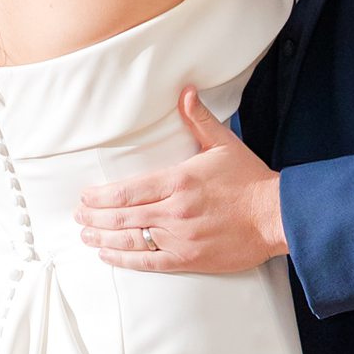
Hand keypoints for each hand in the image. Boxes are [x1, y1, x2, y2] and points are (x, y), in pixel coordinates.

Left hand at [77, 89, 285, 274]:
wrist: (275, 216)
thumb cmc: (250, 180)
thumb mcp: (223, 144)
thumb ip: (198, 119)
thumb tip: (185, 91)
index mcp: (179, 181)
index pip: (128, 190)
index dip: (101, 196)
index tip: (85, 197)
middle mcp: (175, 211)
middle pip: (122, 216)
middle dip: (95, 217)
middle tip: (78, 216)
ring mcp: (180, 237)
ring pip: (131, 240)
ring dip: (103, 239)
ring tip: (86, 235)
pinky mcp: (188, 258)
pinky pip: (149, 261)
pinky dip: (124, 259)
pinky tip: (108, 256)